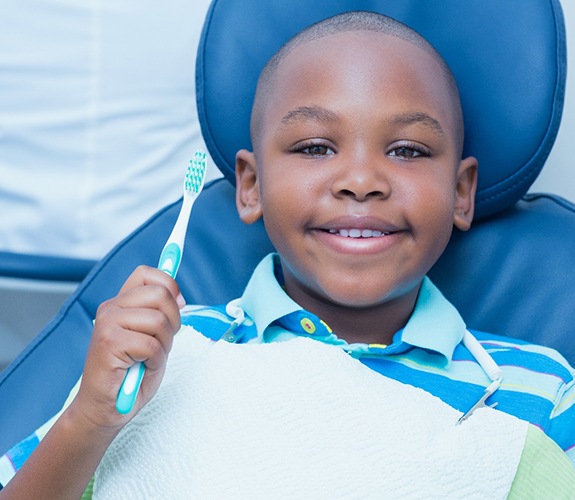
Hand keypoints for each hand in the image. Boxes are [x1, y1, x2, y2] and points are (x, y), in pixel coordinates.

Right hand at [69, 265, 183, 433]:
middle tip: (162, 342)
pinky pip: (151, 344)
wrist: (104, 409)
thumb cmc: (130, 374)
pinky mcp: (109, 343)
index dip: (169, 284)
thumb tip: (179, 297)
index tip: (179, 304)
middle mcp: (111, 308)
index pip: (146, 273)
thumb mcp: (152, 337)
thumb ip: (161, 315)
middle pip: (160, 294)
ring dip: (164, 344)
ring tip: (149, 358)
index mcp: (121, 303)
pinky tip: (142, 368)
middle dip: (173, 321)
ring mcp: (108, 323)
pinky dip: (155, 361)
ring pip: (159, 320)